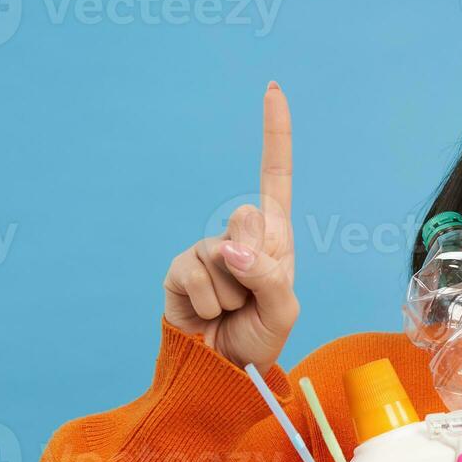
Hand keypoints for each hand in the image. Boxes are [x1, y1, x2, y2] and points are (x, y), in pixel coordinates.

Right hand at [163, 82, 298, 372]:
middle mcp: (239, 236)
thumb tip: (230, 249)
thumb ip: (268, 275)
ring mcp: (206, 250)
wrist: (223, 372)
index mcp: (273, 237)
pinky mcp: (178, 269)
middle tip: (252, 297)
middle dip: (256, 265)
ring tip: (232, 311)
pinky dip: (209, 304)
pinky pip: (197, 277)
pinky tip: (209, 316)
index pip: (275, 177)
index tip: (272, 89)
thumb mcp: (283, 309)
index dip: (275, 134)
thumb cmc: (259, 337)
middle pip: (247, 219)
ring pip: (223, 257)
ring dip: (233, 295)